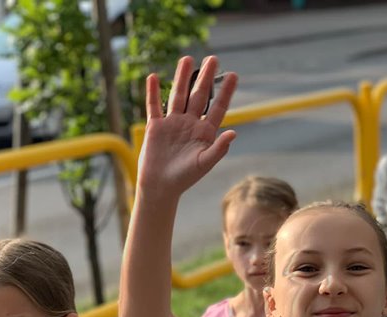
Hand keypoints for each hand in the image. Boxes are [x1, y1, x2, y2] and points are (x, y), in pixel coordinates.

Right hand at [137, 56, 237, 197]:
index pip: (218, 108)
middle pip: (199, 96)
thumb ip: (219, 148)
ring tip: (187, 59)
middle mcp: (190, 124)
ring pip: (178, 96)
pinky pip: (154, 106)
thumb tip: (234, 133)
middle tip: (213, 58)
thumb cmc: (185, 178)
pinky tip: (153, 77)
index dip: (225, 92)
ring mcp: (173, 124)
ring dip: (182, 78)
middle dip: (205, 78)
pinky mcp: (155, 127)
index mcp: (205, 132)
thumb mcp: (204, 163)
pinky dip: (153, 92)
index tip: (233, 75)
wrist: (160, 187)